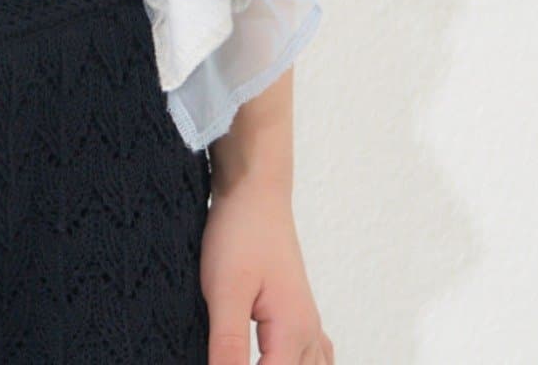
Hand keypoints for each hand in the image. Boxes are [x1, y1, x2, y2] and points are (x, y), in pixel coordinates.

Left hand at [201, 175, 333, 363]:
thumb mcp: (224, 292)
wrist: (254, 189)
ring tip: (255, 354)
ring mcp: (307, 322)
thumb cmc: (239, 233)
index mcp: (292, 333)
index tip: (221, 361)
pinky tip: (279, 360)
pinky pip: (315, 356)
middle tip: (231, 355)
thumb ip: (229, 345)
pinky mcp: (297, 311)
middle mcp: (307, 333)